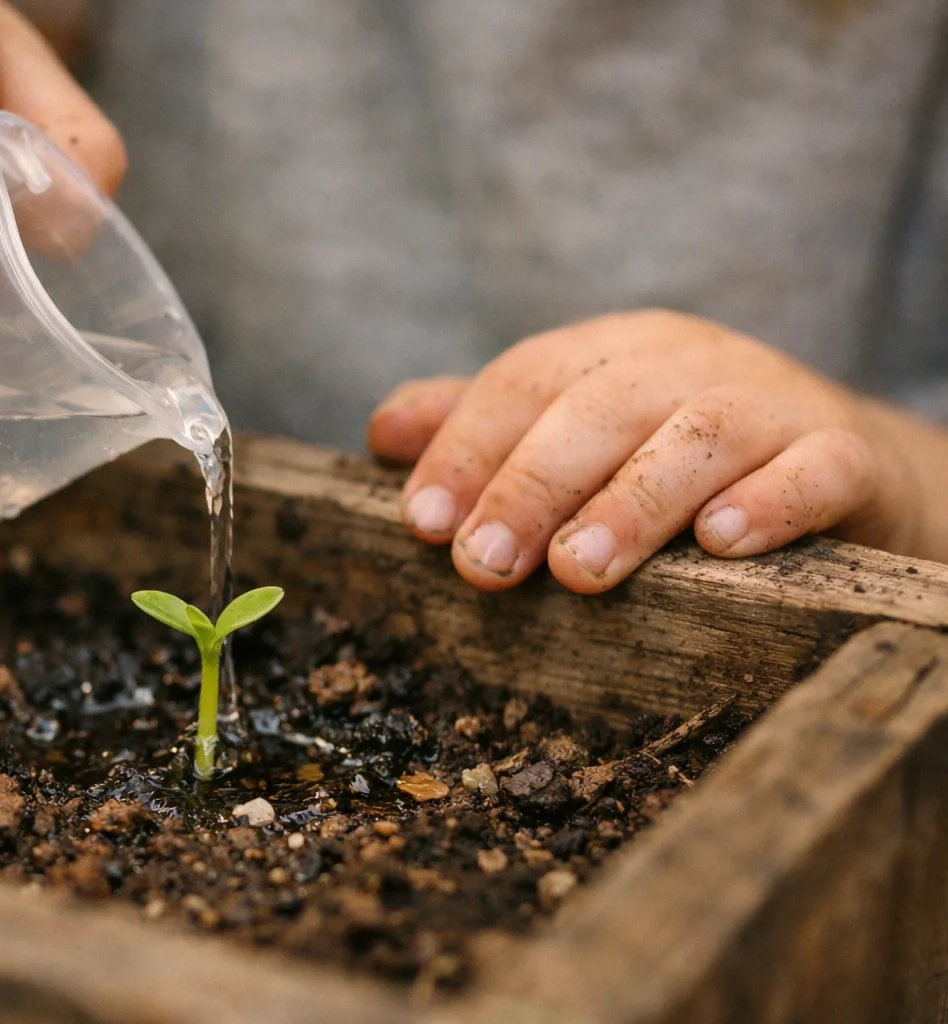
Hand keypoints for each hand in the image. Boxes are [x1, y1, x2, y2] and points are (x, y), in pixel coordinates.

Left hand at [366, 310, 928, 592]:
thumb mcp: (582, 434)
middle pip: (601, 406)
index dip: (469, 446)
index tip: (420, 521)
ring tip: (578, 571)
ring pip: (698, 437)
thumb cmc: (682, 460)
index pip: (527, 379)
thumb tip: (384, 434)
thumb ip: (486, 429)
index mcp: (615, 352)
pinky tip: (721, 544)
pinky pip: (814, 470)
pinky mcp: (848, 456)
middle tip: (482, 563)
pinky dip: (769, 503)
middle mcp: (691, 364)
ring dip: (631, 503)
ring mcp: (774, 405)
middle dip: (531, 484)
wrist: (850, 470)